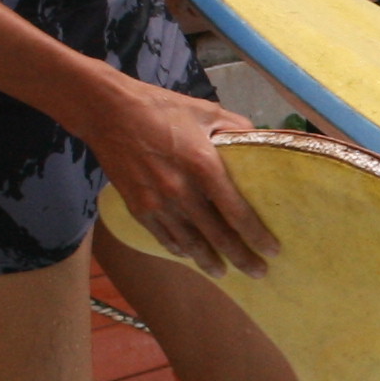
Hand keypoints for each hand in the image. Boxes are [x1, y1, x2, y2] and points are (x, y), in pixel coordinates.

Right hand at [88, 81, 278, 275]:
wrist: (107, 111)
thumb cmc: (160, 108)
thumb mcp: (205, 111)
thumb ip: (235, 127)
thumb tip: (256, 143)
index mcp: (203, 164)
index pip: (237, 211)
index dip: (256, 235)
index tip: (272, 249)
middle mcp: (181, 190)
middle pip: (217, 235)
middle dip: (241, 257)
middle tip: (258, 273)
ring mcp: (157, 202)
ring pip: (189, 243)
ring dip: (209, 262)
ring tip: (224, 273)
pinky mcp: (138, 208)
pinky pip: (163, 237)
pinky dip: (180, 250)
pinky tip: (190, 255)